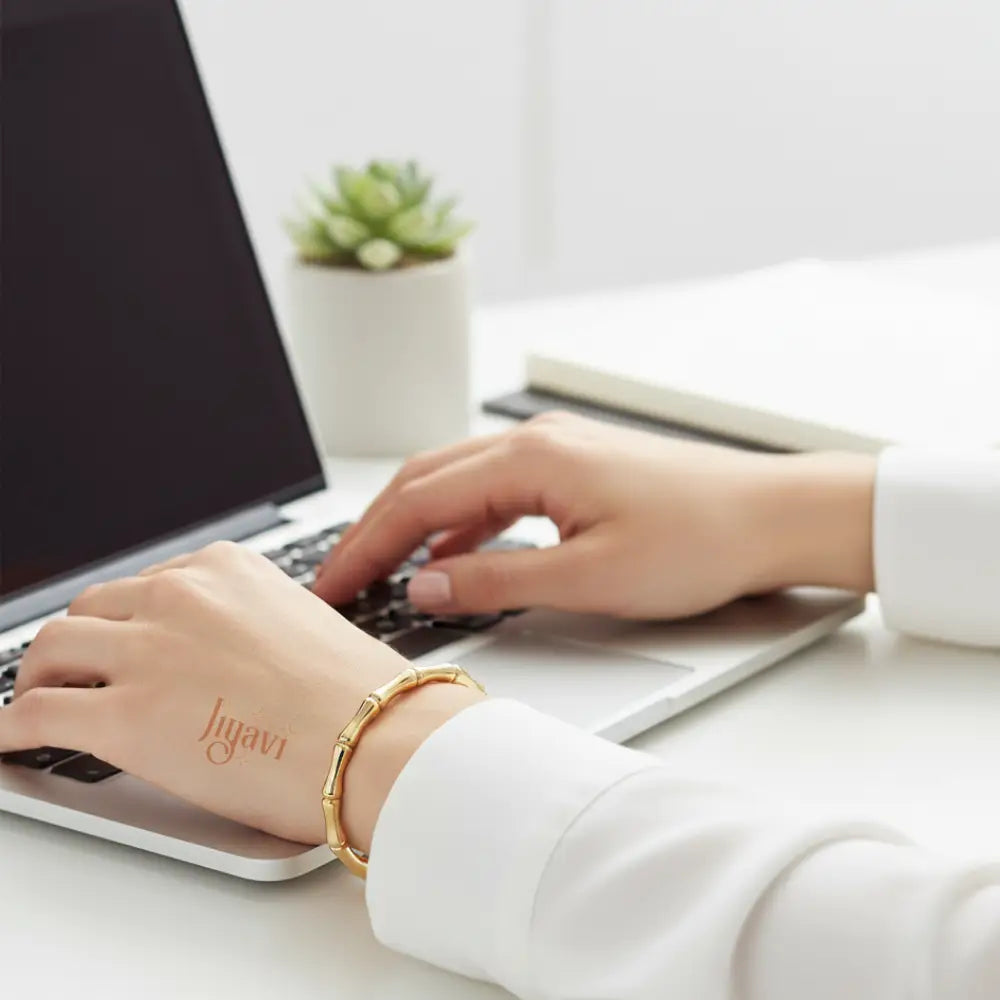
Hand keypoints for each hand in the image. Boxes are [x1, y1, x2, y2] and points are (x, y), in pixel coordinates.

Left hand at [0, 543, 481, 850]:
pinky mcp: (123, 718)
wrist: (377, 737)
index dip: (129, 621)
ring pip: (51, 650)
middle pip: (92, 609)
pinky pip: (36, 715)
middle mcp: (180, 597)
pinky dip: (10, 729)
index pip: (150, 584)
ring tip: (39, 703)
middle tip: (75, 672)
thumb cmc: (361, 695)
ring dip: (39, 678)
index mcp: (226, 569)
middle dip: (79, 644)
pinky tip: (8, 742)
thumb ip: (250, 625)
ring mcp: (147, 653)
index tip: (122, 641)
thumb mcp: (304, 626)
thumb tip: (224, 659)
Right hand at [314, 413, 875, 618]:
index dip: (365, 546)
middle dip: (373, 530)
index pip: (417, 501)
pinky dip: (459, 526)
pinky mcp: (572, 469)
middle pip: (424, 482)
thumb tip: (426, 586)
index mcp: (530, 459)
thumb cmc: (700, 538)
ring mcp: (553, 450)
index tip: (331, 586)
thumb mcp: (590, 577)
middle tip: (338, 580)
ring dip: (413, 527)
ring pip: (455, 484)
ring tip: (380, 573)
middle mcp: (533, 442)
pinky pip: (493, 493)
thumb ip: (498, 582)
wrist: (772, 515)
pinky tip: (452, 559)